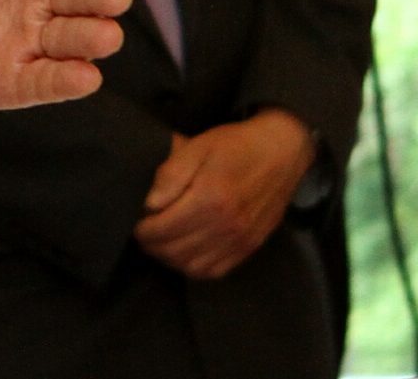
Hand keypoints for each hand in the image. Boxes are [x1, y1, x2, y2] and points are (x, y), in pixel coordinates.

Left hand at [134, 109, 316, 279]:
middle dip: (152, 246)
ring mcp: (239, 240)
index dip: (142, 230)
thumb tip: (150, 204)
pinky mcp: (249, 247)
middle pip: (174, 251)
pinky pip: (215, 271)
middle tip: (143, 234)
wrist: (281, 153)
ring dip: (170, 259)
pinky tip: (185, 253)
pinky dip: (194, 268)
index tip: (136, 222)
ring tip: (160, 243)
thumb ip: (170, 175)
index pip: (162, 229)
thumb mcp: (197, 146)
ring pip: (192, 267)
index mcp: (210, 199)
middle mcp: (225, 226)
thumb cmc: (235, 146)